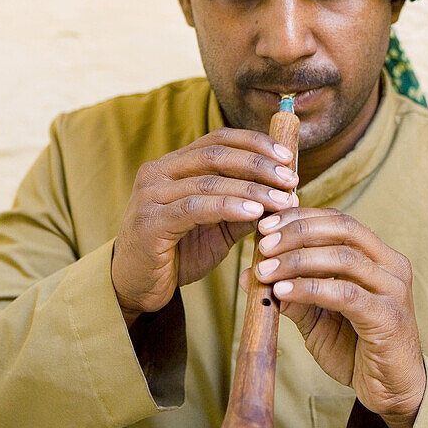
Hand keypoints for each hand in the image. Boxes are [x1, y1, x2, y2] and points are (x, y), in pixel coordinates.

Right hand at [112, 129, 297, 323]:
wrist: (136, 287)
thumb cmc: (176, 254)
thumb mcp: (216, 228)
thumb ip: (244, 207)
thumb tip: (286, 194)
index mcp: (173, 166)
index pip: (218, 140)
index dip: (255, 143)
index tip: (288, 156)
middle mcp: (157, 172)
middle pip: (216, 154)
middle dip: (259, 164)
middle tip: (291, 177)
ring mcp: (150, 196)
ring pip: (209, 181)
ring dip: (252, 188)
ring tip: (282, 199)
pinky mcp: (150, 222)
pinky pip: (196, 208)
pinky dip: (229, 206)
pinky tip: (255, 212)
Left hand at [241, 207, 425, 427]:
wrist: (391, 392)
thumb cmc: (355, 349)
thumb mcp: (316, 317)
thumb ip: (290, 293)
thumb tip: (248, 275)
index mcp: (378, 256)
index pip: (338, 220)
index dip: (300, 217)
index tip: (264, 225)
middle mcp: (390, 265)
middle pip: (342, 229)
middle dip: (297, 231)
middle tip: (262, 244)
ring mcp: (393, 290)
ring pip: (342, 258)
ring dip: (297, 260)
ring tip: (264, 271)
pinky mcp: (389, 317)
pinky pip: (344, 294)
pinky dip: (310, 288)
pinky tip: (282, 291)